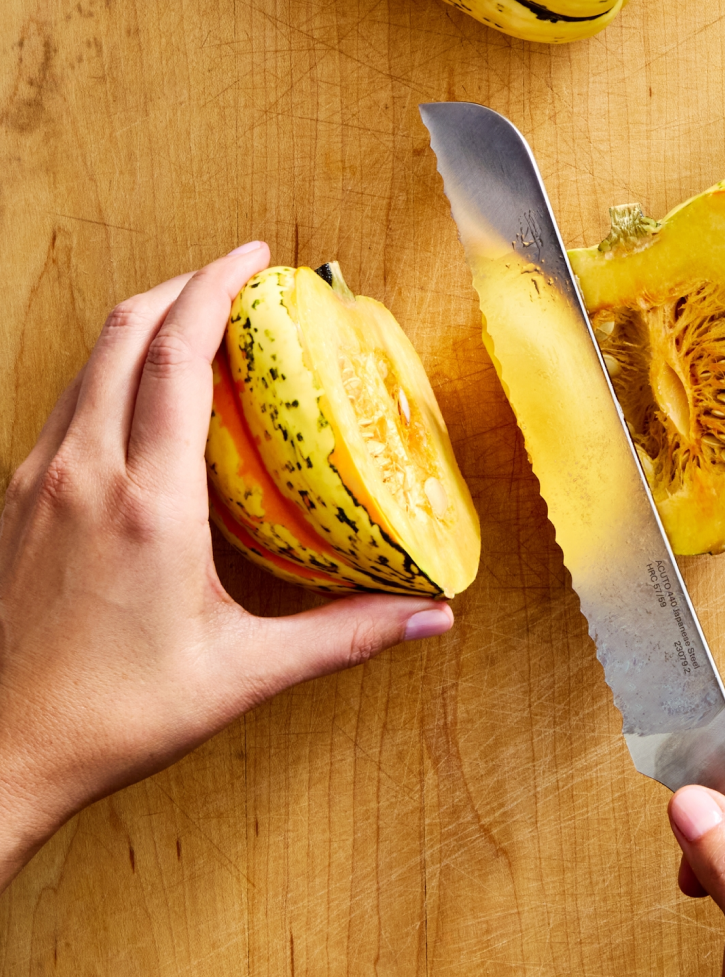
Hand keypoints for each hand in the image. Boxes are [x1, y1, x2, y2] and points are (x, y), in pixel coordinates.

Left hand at [0, 242, 454, 888]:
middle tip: (239, 277)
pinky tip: (146, 397)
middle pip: (124, 333)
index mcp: (148, 503)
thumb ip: (345, 635)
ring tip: (199, 320)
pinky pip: (68, 402)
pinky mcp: (17, 499)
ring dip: (143, 322)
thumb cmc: (113, 715)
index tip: (256, 261)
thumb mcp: (243, 675)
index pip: (178, 357)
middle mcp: (85, 472)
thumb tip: (431, 616)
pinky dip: (112, 370)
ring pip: (87, 361)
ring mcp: (39, 480)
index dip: (216, 290)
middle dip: (183, 286)